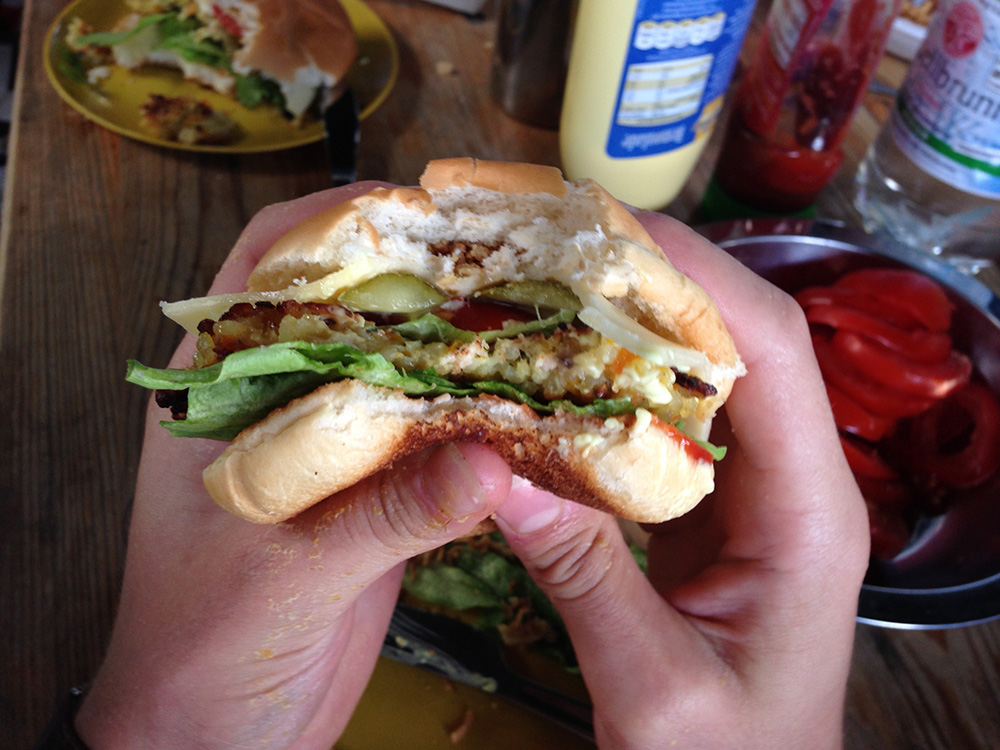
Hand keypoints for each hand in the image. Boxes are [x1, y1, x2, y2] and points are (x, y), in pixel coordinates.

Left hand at [75, 184, 512, 749]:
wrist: (213, 742)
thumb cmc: (202, 652)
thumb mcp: (285, 577)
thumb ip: (385, 518)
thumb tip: (484, 461)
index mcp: (218, 398)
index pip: (265, 268)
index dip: (333, 224)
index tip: (414, 211)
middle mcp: (277, 409)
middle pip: (352, 312)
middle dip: (422, 283)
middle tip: (503, 265)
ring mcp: (332, 455)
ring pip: (401, 376)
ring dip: (460, 356)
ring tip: (532, 330)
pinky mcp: (374, 502)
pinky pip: (431, 449)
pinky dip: (477, 432)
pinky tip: (529, 423)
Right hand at [494, 214, 869, 748]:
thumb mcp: (656, 690)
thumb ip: (586, 581)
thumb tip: (496, 470)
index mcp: (809, 515)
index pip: (772, 354)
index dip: (698, 278)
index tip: (610, 232)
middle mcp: (795, 484)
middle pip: (745, 342)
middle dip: (662, 278)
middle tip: (563, 242)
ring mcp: (757, 494)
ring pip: (709, 372)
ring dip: (639, 320)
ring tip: (555, 281)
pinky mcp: (715, 510)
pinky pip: (675, 420)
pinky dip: (621, 380)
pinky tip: (562, 365)